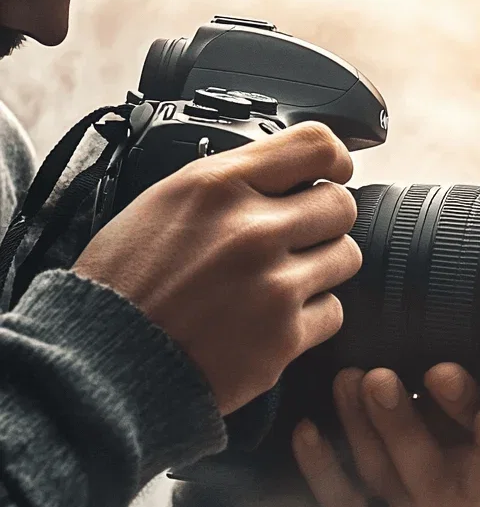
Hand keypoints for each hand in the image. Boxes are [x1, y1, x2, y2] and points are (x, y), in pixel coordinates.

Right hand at [74, 123, 360, 415]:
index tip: (333, 174)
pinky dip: (310, 319)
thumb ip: (229, 183)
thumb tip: (285, 175)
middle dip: (322, 222)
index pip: (317, 145)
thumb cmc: (125, 286)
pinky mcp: (284, 337)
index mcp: (217, 185)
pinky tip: (271, 321)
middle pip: (340, 206)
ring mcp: (273, 285)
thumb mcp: (164, 202)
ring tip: (280, 283)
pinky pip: (333, 312)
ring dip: (321, 269)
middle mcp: (251, 229)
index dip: (334, 160)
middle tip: (295, 241)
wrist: (106, 361)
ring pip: (345, 258)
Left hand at [235, 364, 479, 506]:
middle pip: (446, 478)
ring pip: (387, 478)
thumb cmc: (450, 426)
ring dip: (364, 427)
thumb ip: (479, 372)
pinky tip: (307, 428)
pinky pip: (341, 504)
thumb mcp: (476, 401)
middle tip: (383, 378)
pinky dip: (323, 466)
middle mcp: (467, 502)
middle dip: (413, 428)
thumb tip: (477, 291)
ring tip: (346, 379)